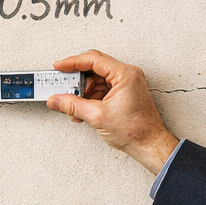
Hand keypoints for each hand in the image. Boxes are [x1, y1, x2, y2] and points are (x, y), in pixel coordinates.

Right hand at [48, 50, 180, 173]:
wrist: (148, 144)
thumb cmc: (136, 131)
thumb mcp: (97, 116)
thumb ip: (73, 105)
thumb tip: (57, 100)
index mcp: (125, 75)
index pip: (94, 59)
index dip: (73, 62)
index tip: (60, 67)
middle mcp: (127, 76)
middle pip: (94, 68)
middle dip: (77, 80)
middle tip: (64, 87)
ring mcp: (126, 84)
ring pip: (97, 80)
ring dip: (83, 92)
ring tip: (75, 105)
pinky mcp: (124, 93)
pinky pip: (102, 89)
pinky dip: (91, 98)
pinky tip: (83, 109)